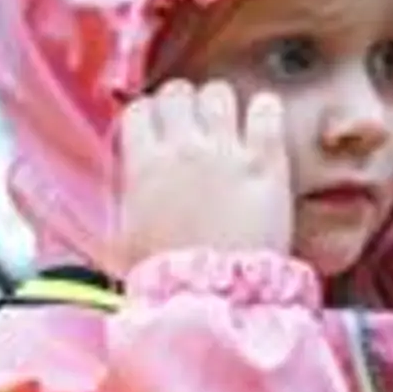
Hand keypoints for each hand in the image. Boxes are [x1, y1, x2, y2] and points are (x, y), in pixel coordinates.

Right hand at [111, 78, 297, 273]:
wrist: (214, 298)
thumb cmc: (166, 279)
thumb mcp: (126, 237)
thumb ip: (128, 195)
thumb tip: (132, 174)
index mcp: (143, 166)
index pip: (138, 111)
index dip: (148, 116)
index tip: (156, 129)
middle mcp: (183, 149)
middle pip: (177, 93)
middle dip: (183, 104)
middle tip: (192, 126)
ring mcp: (227, 151)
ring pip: (219, 92)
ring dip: (220, 106)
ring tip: (226, 127)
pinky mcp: (266, 161)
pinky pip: (266, 108)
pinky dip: (264, 110)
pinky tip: (262, 123)